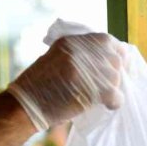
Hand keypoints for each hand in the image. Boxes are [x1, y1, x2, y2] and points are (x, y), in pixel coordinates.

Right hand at [7, 33, 125, 130]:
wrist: (26, 104)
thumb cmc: (41, 85)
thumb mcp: (58, 57)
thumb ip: (81, 53)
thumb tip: (112, 56)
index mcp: (71, 41)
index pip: (106, 40)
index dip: (117, 52)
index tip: (120, 62)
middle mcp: (79, 51)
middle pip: (115, 58)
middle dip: (118, 72)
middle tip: (113, 84)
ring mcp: (85, 69)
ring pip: (116, 77)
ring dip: (114, 88)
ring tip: (103, 96)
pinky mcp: (90, 89)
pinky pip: (115, 94)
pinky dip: (115, 102)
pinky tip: (107, 105)